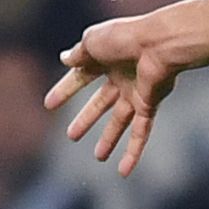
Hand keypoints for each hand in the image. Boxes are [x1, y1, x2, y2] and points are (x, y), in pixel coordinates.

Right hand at [49, 16, 180, 176]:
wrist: (159, 43)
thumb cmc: (124, 37)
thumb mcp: (92, 42)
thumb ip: (78, 53)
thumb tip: (64, 58)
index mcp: (107, 59)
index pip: (80, 77)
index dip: (64, 91)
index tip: (49, 105)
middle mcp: (123, 77)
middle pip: (101, 103)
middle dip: (87, 119)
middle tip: (71, 136)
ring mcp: (137, 92)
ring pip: (120, 121)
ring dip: (108, 139)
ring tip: (98, 157)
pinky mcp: (150, 105)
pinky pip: (141, 133)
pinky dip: (133, 152)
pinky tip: (124, 171)